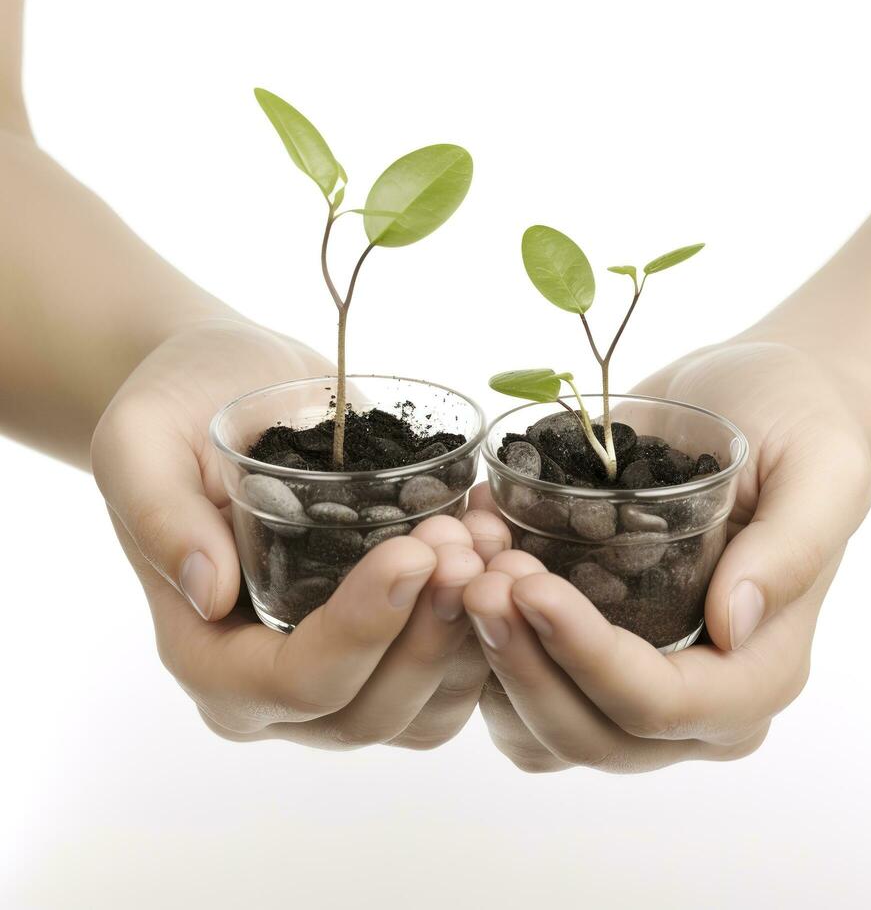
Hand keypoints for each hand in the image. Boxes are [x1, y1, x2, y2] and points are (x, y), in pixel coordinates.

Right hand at [91, 317, 510, 748]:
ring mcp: (342, 672)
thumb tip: (209, 593)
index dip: (363, 629)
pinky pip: (456, 669)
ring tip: (489, 541)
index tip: (413, 550)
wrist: (228, 390)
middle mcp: (276, 688)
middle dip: (430, 635)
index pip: (296, 683)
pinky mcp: (392, 642)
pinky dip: (489, 620)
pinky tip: (497, 541)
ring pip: (426, 708)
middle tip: (462, 544)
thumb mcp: (141, 444)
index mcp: (209, 656)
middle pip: (371, 712)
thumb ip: (161, 517)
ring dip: (473, 634)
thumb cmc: (175, 413)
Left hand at [464, 341, 870, 771]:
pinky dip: (474, 646)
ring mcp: (634, 688)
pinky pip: (515, 690)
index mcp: (758, 673)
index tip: (527, 583)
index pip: (658, 705)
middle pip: (589, 733)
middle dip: (521, 664)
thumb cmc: (798, 429)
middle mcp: (697, 703)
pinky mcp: (585, 657)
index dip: (585, 657)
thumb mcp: (821, 469)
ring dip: (486, 661)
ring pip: (540, 729)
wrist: (755, 406)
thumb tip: (734, 624)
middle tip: (477, 576)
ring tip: (463, 565)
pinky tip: (466, 562)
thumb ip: (791, 548)